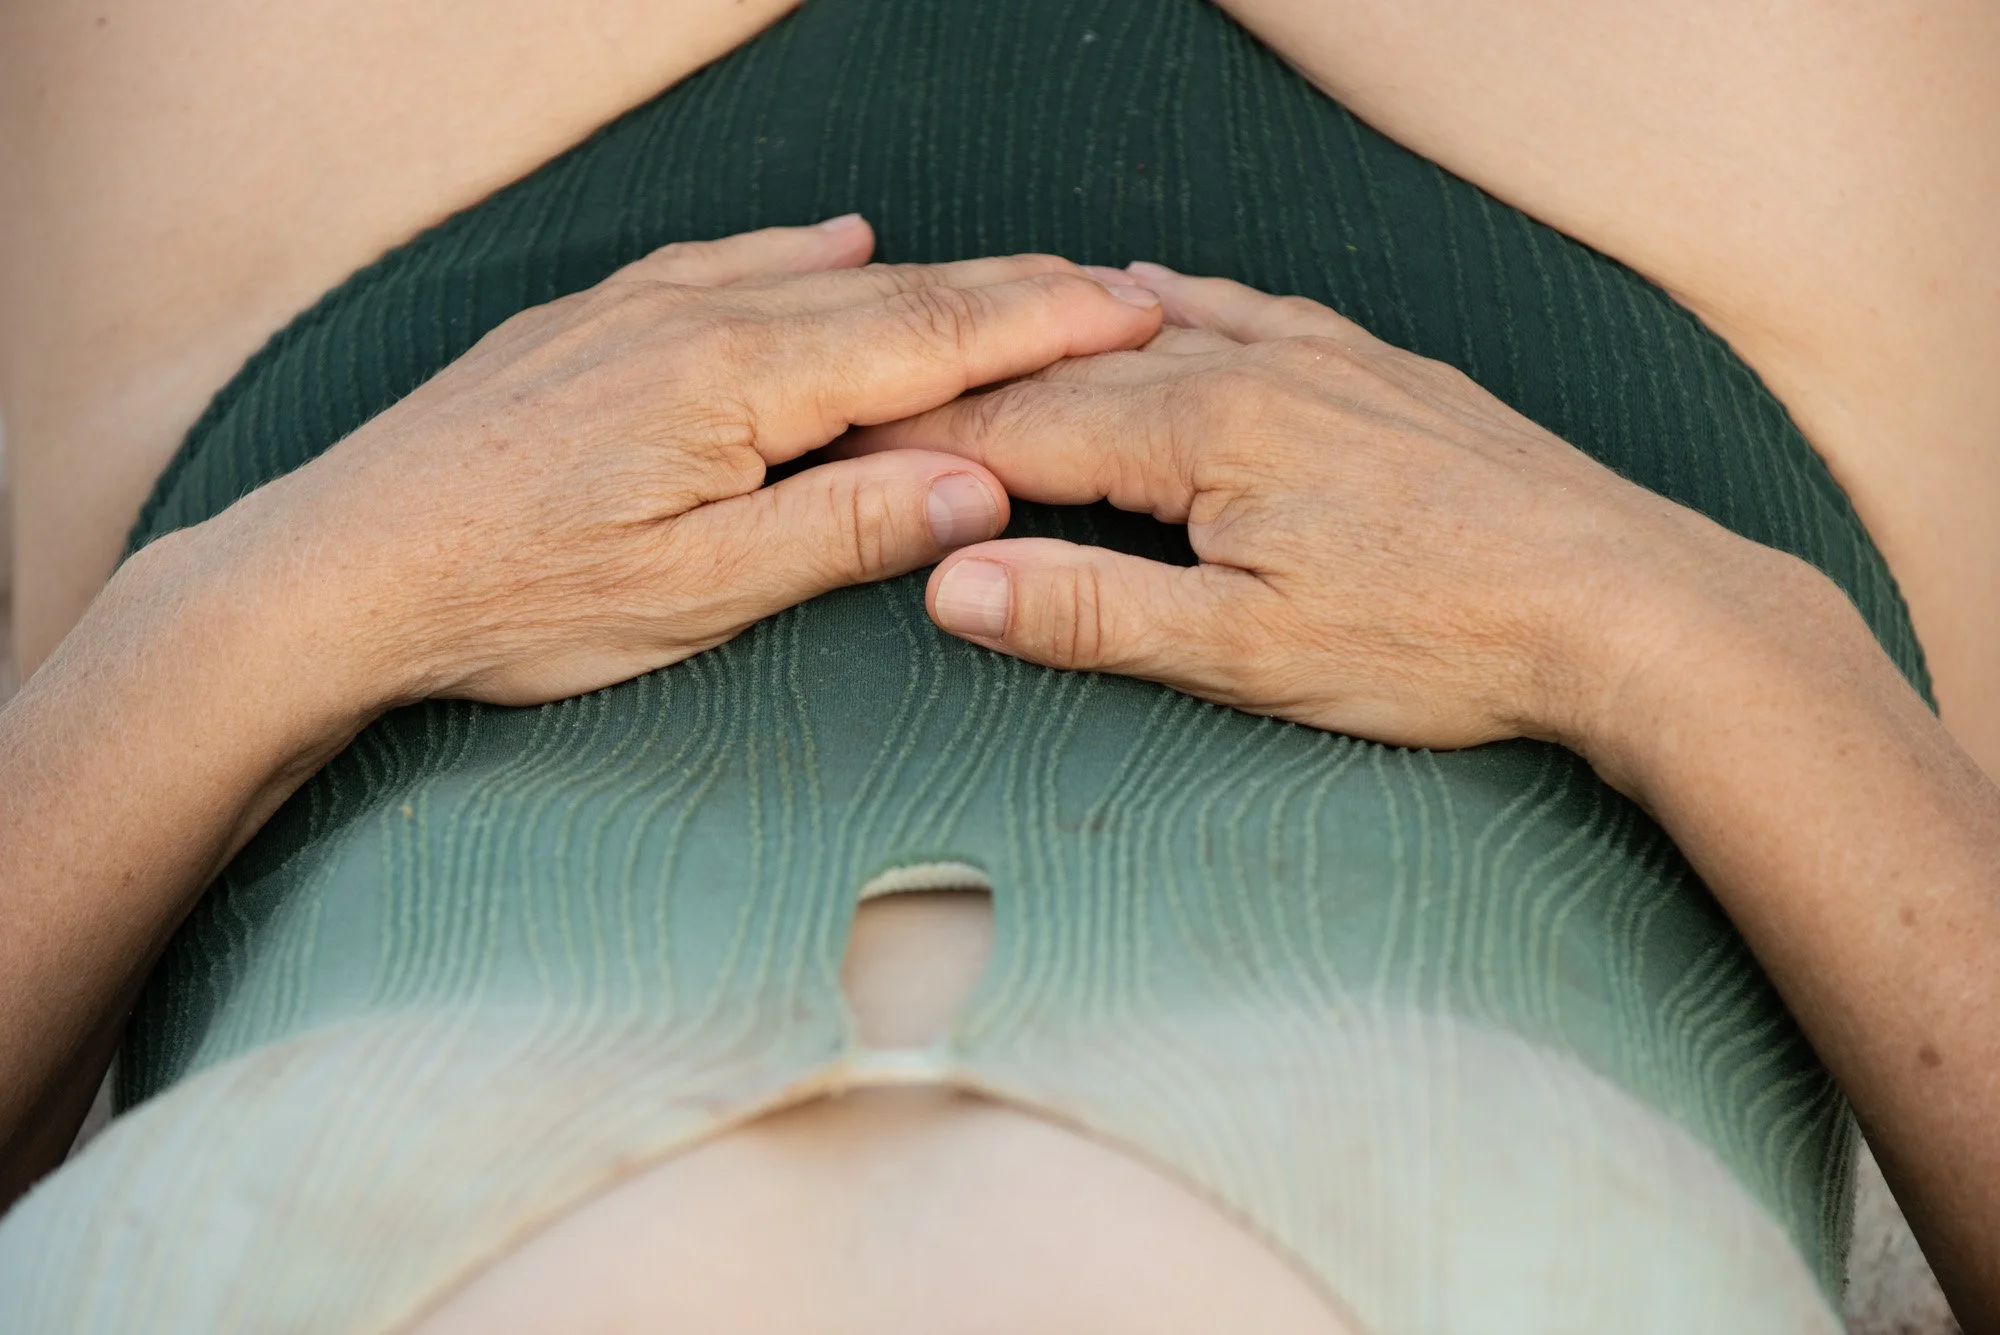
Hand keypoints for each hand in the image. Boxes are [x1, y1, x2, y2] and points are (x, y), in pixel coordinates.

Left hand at [204, 219, 1164, 707]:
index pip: (932, 341)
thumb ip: (842, 530)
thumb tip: (977, 485)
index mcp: (742, 383)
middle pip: (893, 291)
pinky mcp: (595, 321)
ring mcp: (640, 307)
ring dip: (927, 273)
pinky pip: (730, 261)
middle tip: (1112, 286)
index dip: (1046, 325)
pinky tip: (833, 241)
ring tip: (1011, 274)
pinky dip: (804, 253)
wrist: (345, 567)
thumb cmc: (515, 597)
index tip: (1134, 311)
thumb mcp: (696, 594)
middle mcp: (698, 318)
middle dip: (1015, 288)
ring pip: (816, 272)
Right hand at [851, 262, 1800, 755]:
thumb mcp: (1245, 654)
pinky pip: (1252, 308)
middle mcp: (1259, 366)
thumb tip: (950, 581)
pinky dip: (1181, 302)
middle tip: (890, 401)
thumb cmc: (1440, 640)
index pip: (1023, 428)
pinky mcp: (1380, 369)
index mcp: (1207, 431)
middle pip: (1079, 367)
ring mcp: (1327, 357)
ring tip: (986, 341)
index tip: (848, 448)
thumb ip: (1091, 611)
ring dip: (1064, 336)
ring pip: (1161, 323)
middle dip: (978, 388)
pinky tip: (1161, 293)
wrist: (1624, 605)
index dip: (927, 442)